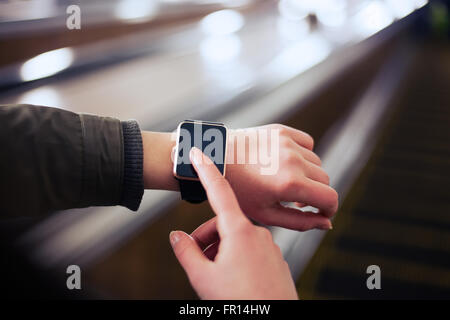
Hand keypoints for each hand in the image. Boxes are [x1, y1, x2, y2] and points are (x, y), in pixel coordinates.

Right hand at [170, 147, 297, 299]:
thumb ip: (186, 253)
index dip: (206, 170)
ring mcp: (270, 247)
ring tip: (215, 277)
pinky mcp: (276, 260)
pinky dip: (237, 260)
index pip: (219, 191)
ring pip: (236, 240)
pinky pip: (251, 251)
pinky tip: (234, 282)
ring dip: (221, 252)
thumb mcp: (204, 278)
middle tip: (197, 262)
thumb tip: (176, 236)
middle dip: (206, 240)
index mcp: (240, 231)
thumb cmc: (241, 302)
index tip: (197, 151)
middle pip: (223, 225)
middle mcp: (258, 233)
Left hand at [226, 124, 337, 230]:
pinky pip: (307, 143)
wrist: (215, 159)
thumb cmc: (238, 191)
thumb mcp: (266, 214)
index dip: (330, 209)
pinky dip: (303, 154)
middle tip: (296, 200)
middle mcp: (293, 160)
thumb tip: (326, 223)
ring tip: (287, 181)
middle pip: (325, 180)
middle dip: (316, 193)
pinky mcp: (282, 130)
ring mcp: (288, 143)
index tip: (320, 212)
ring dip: (309, 174)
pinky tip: (286, 162)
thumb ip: (300, 222)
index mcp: (290, 184)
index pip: (331, 198)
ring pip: (317, 162)